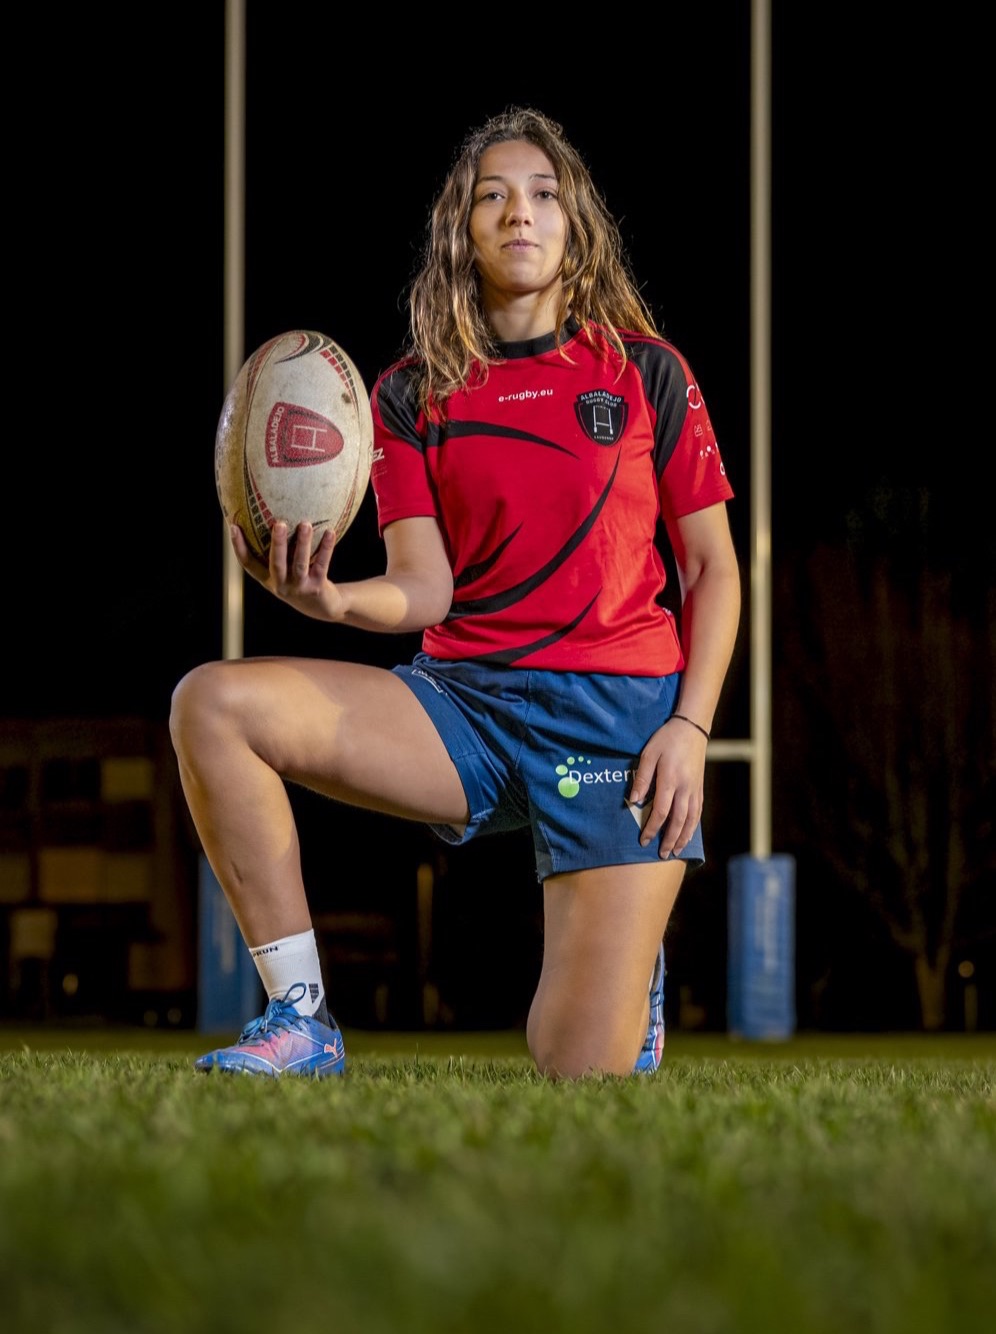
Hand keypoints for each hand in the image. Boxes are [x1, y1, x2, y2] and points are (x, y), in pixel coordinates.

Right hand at [230, 520, 344, 620]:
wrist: (322, 607)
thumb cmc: (299, 580)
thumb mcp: (285, 570)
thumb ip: (279, 551)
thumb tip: (274, 516)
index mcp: (268, 579)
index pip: (249, 564)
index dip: (239, 547)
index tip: (233, 527)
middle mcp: (281, 585)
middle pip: (276, 564)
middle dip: (277, 543)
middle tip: (279, 523)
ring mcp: (299, 588)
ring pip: (300, 564)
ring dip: (303, 543)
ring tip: (306, 524)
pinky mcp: (317, 587)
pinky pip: (322, 564)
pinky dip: (326, 548)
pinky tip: (330, 532)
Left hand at [627, 717, 706, 857]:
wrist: (692, 728)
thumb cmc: (666, 739)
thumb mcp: (648, 754)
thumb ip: (641, 778)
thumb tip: (633, 801)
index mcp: (670, 780)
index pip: (660, 811)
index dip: (651, 828)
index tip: (643, 840)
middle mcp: (685, 788)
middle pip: (678, 821)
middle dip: (669, 840)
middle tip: (662, 854)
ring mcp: (695, 789)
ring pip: (691, 820)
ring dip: (683, 837)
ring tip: (676, 851)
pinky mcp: (700, 788)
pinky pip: (698, 812)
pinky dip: (693, 827)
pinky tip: (688, 834)